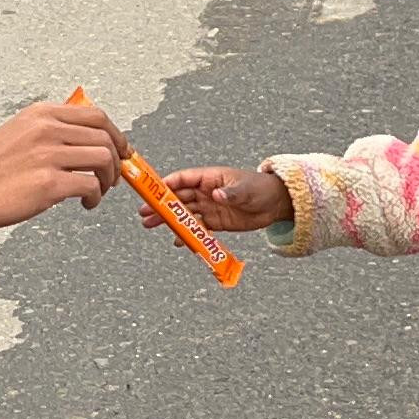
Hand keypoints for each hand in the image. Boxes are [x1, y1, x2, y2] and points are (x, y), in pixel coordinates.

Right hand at [0, 100, 125, 231]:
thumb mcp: (19, 133)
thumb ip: (50, 129)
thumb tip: (86, 138)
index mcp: (42, 114)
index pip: (96, 114)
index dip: (116, 134)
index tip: (122, 149)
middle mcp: (47, 129)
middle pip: (105, 136)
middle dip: (117, 159)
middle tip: (113, 177)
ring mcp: (49, 155)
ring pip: (104, 159)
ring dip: (109, 179)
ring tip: (98, 192)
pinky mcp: (49, 183)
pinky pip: (91, 185)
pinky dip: (95, 197)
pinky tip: (85, 204)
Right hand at [157, 165, 292, 232]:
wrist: (274, 204)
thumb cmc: (260, 189)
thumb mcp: (246, 190)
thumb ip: (231, 193)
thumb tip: (216, 195)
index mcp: (210, 178)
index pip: (183, 179)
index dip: (167, 184)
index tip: (153, 192)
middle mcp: (205, 191)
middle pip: (178, 197)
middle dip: (161, 205)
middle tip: (144, 213)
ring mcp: (209, 206)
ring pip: (183, 213)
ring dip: (167, 219)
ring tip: (150, 225)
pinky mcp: (215, 221)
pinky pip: (196, 227)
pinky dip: (186, 234)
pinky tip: (177, 241)